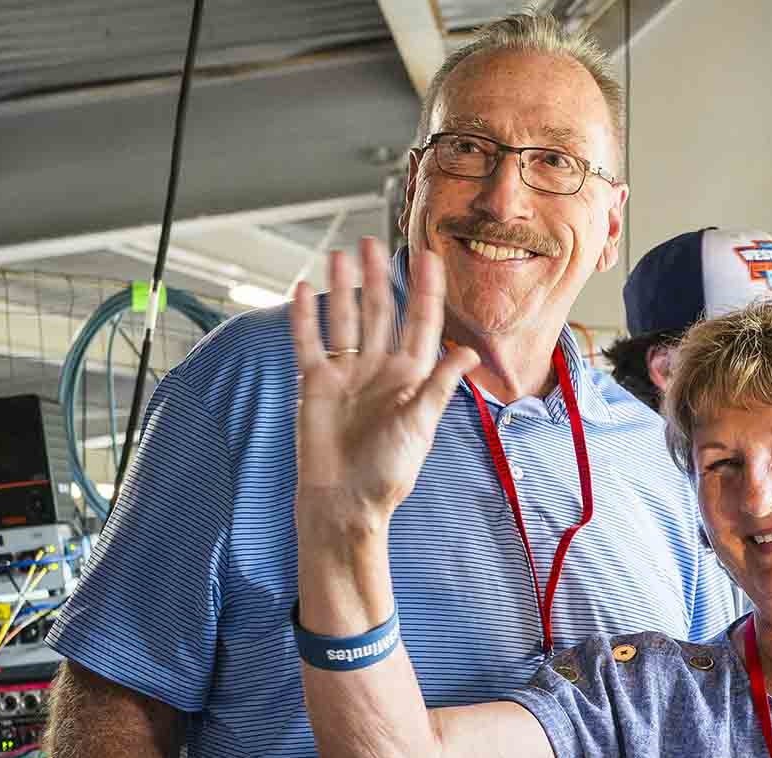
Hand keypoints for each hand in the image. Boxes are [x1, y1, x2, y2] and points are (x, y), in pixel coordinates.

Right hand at [290, 238, 478, 531]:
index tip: (430, 257)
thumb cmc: (387, 473)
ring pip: (344, 319)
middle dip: (378, 277)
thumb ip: (439, 386)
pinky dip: (304, 318)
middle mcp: (379, 369)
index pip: (421, 323)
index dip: (426, 291)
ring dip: (342, 288)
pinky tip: (302, 290)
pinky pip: (309, 343)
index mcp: (410, 377)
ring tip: (341, 255)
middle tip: (374, 242)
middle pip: (380, 312)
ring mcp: (346, 374)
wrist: (343, 501)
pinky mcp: (315, 384)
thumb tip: (469, 355)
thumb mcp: (420, 427)